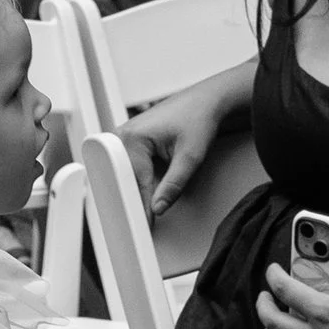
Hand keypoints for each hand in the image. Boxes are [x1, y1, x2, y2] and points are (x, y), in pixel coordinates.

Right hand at [122, 87, 222, 218]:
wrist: (205, 102)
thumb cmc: (199, 120)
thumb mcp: (191, 157)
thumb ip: (174, 185)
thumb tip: (157, 208)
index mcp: (132, 138)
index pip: (135, 183)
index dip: (142, 208)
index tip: (145, 226)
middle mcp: (122, 135)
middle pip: (123, 179)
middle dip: (133, 199)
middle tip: (143, 221)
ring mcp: (123, 136)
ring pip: (123, 173)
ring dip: (133, 188)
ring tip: (142, 208)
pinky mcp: (129, 139)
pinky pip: (127, 165)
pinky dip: (136, 179)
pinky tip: (144, 190)